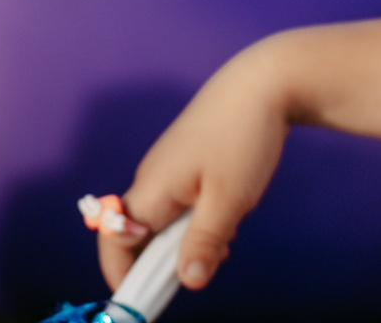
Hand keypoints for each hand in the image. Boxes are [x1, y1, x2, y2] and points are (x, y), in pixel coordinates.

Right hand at [98, 39, 292, 294]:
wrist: (265, 81)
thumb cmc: (244, 137)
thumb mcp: (229, 199)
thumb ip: (205, 242)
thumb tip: (188, 281)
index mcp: (150, 190)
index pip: (115, 244)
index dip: (124, 276)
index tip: (146, 300)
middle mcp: (150, 179)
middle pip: (139, 236)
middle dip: (162, 262)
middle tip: (199, 272)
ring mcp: (168, 166)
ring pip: (163, 219)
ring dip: (185, 240)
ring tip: (223, 242)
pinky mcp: (187, 157)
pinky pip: (180, 200)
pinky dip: (196, 218)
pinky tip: (228, 216)